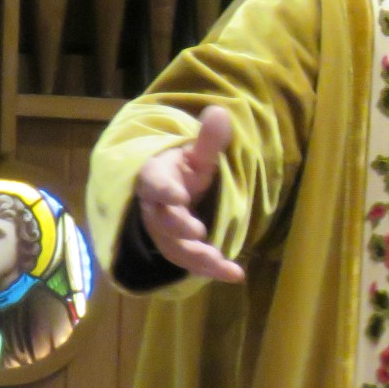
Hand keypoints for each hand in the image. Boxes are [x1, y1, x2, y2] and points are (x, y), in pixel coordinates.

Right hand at [135, 106, 244, 282]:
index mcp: (155, 177)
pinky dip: (211, 269)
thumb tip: (220, 112)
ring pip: (173, 248)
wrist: (171, 191)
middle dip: (179, 228)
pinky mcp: (175, 248)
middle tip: (199, 233)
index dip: (163, 190)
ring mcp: (162, 231)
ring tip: (223, 266)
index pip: (153, 182)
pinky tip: (235, 275)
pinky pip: (189, 262)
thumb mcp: (196, 154)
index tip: (178, 195)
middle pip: (161, 220)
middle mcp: (154, 207)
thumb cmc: (183, 170)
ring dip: (197, 258)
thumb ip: (208, 140)